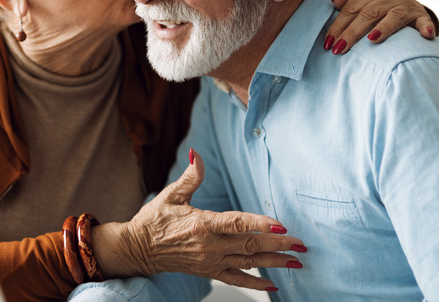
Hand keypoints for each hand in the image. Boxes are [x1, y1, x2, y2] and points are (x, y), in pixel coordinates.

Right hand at [93, 149, 304, 291]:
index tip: (281, 225)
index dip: (261, 224)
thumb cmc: (153, 221)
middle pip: (250, 245)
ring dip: (275, 263)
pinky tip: (273, 285)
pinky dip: (256, 284)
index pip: (237, 223)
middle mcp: (209, 246)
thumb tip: (197, 154)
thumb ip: (190, 176)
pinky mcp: (209, 271)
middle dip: (278, 244)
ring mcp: (210, 261)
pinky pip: (236, 280)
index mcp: (202, 224)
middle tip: (301, 243)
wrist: (138, 249)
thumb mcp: (171, 195)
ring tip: (296, 261)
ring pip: (248, 263)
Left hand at [324, 0, 436, 54]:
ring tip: (371, 40)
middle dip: (352, 32)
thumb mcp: (366, 1)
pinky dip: (424, 27)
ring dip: (383, 28)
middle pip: (368, 13)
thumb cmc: (383, 8)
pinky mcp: (422, 16)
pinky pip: (423, 21)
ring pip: (392, 16)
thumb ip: (351, 1)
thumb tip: (333, 0)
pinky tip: (425, 35)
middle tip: (339, 49)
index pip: (351, 8)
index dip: (338, 25)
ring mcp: (407, 4)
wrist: (413, 10)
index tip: (328, 43)